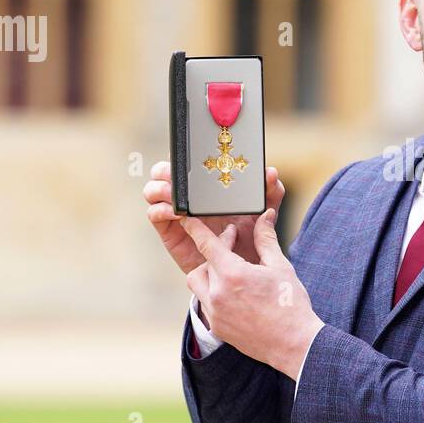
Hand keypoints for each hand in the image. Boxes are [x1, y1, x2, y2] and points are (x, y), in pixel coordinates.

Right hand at [144, 160, 285, 274]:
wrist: (242, 267)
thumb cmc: (251, 235)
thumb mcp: (264, 211)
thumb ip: (271, 192)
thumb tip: (270, 173)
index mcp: (206, 184)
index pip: (185, 162)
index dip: (181, 155)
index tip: (189, 155)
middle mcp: (187, 195)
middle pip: (162, 171)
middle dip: (165, 169)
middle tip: (177, 176)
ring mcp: (175, 212)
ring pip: (152, 190)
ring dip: (160, 188)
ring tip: (177, 196)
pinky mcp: (169, 230)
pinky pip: (154, 214)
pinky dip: (161, 209)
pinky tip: (179, 213)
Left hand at [179, 208, 324, 379]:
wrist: (294, 344)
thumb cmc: (290, 303)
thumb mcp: (280, 266)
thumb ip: (266, 239)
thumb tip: (265, 215)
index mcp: (233, 274)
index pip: (206, 243)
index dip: (194, 228)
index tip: (185, 216)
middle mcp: (218, 293)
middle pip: (202, 263)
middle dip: (216, 252)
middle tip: (233, 246)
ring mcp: (215, 312)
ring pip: (196, 283)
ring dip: (208, 273)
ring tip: (229, 271)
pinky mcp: (217, 327)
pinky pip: (205, 303)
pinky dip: (213, 293)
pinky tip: (233, 293)